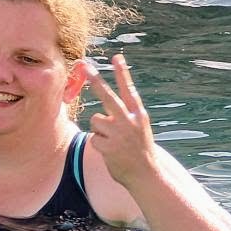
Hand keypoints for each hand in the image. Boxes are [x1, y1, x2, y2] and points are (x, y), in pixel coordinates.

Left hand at [85, 53, 159, 187]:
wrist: (146, 173)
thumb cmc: (139, 149)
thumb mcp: (138, 127)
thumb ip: (124, 115)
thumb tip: (102, 108)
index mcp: (138, 114)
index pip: (129, 90)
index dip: (122, 73)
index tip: (116, 57)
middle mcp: (129, 121)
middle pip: (108, 97)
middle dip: (96, 81)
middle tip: (85, 66)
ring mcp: (119, 134)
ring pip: (95, 120)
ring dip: (99, 129)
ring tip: (111, 140)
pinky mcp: (109, 147)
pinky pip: (93, 138)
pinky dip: (98, 144)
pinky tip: (110, 151)